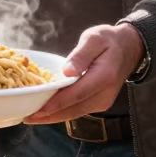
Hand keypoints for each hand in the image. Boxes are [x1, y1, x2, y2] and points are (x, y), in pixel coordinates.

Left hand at [24, 23, 143, 124]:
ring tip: (32, 117)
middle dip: (49, 116)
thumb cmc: (108, 40)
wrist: (128, 48)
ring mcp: (103, 101)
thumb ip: (81, 55)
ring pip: (75, 113)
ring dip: (53, 117)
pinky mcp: (100, 103)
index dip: (55, 104)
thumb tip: (67, 71)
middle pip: (73, 109)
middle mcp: (105, 93)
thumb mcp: (94, 38)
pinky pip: (78, 110)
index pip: (76, 94)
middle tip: (26, 118)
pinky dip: (62, 112)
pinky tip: (46, 111)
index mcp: (104, 76)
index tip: (37, 110)